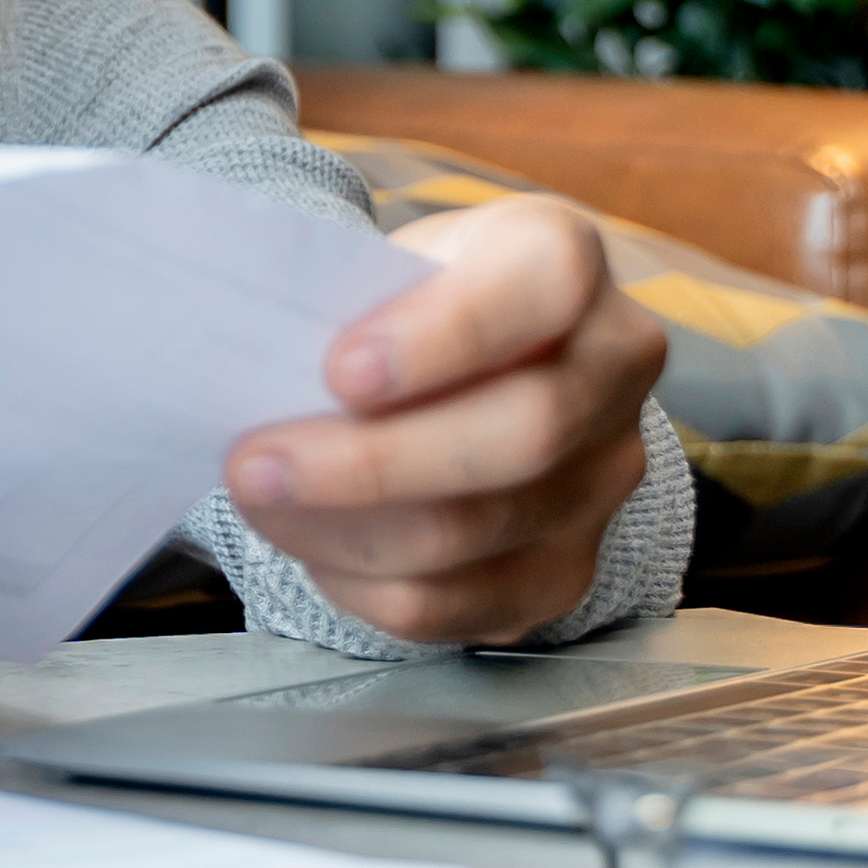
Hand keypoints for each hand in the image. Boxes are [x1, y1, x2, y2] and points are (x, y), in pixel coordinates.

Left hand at [220, 198, 664, 646]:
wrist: (449, 362)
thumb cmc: (399, 304)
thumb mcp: (379, 263)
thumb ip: (344, 301)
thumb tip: (260, 368)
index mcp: (565, 262)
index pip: (550, 284)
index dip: (450, 333)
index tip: (341, 371)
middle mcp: (613, 369)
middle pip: (523, 435)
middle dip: (370, 463)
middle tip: (253, 465)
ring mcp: (601, 477)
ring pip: (478, 532)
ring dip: (344, 529)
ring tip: (259, 502)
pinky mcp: (566, 569)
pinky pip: (460, 606)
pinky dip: (365, 584)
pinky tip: (308, 544)